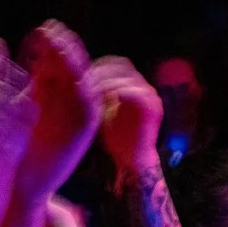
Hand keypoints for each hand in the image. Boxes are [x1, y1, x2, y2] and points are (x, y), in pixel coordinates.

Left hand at [12, 21, 102, 212]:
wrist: (14, 188)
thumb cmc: (3, 149)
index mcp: (39, 87)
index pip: (46, 56)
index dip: (43, 43)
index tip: (36, 33)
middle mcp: (59, 95)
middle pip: (66, 62)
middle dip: (61, 46)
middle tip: (53, 33)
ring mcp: (73, 112)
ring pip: (81, 79)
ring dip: (75, 62)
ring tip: (65, 49)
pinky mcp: (83, 131)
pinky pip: (90, 107)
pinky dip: (86, 92)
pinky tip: (78, 80)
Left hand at [88, 55, 162, 181]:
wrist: (133, 162)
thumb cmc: (116, 140)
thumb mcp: (103, 112)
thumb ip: (97, 97)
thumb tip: (77, 83)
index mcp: (134, 86)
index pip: (116, 64)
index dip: (96, 66)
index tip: (77, 74)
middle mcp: (144, 87)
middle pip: (120, 65)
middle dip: (98, 70)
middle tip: (79, 79)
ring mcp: (150, 95)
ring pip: (124, 76)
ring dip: (102, 81)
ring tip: (83, 89)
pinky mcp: (151, 107)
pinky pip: (129, 92)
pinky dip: (111, 93)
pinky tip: (95, 99)